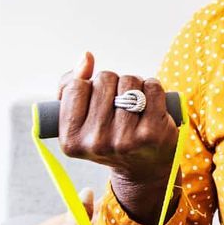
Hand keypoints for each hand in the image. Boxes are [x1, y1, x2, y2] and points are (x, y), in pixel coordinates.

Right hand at [57, 51, 178, 224]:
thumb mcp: (79, 117)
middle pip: (103, 79)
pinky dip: (153, 87)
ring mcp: (125, 140)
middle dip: (113, 84)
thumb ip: (70, 84)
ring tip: (135, 105)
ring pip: (129, 81)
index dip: (88, 86)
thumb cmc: (108, 135)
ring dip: (134, 85)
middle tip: (119, 105)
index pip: (75, 86)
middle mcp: (96, 143)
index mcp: (71, 140)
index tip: (96, 102)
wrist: (144, 167)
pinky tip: (151, 105)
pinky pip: (152, 87)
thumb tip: (86, 57)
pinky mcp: (152, 133)